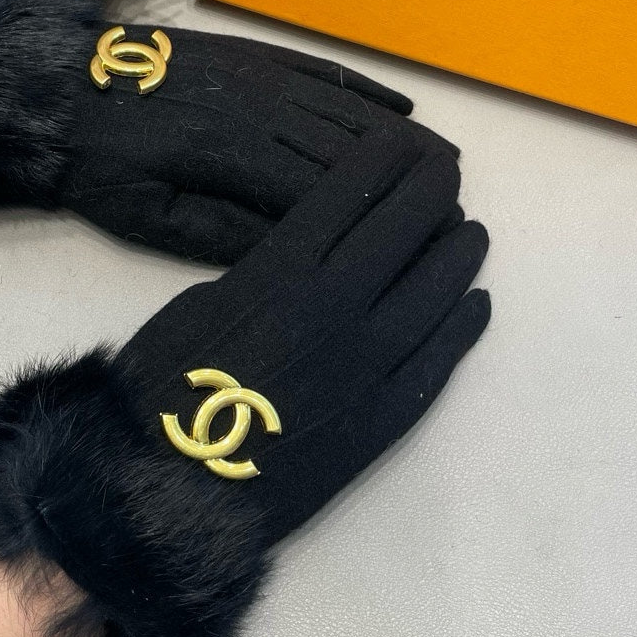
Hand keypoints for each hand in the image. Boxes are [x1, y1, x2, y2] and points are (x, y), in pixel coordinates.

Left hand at [0, 0, 456, 263]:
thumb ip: (222, 233)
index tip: (425, 231)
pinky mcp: (252, 56)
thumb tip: (296, 246)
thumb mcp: (149, 219)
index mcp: (234, 158)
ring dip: (399, 135)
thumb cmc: (102, 169)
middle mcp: (260, 109)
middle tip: (459, 198)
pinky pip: (320, 73)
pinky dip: (363, 91)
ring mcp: (259, 77)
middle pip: (349, 146)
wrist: (60, 90)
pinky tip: (397, 108)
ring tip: (446, 158)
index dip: (379, 211)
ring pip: (344, 108)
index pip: (324, 189)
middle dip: (407, 175)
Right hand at [0, 127, 488, 636]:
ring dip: (459, 255)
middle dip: (433, 189)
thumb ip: (262, 275)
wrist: (161, 494)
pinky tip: (476, 304)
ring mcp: (369, 365)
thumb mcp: (198, 304)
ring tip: (474, 232)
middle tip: (451, 170)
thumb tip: (306, 264)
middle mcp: (337, 306)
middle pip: (404, 229)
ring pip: (435, 292)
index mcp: (281, 270)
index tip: (405, 142)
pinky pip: (436, 364)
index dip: (384, 160)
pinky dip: (461, 329)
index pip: (350, 194)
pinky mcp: (382, 419)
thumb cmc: (159, 392)